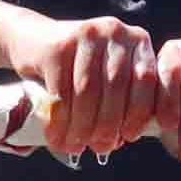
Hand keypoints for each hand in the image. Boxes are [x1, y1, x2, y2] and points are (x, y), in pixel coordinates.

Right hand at [0, 13, 156, 158]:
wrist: (33, 40)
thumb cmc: (78, 67)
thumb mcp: (107, 75)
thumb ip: (123, 99)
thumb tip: (122, 139)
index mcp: (137, 41)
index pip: (147, 79)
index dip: (140, 112)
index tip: (131, 137)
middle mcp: (116, 32)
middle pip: (116, 87)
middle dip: (108, 125)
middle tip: (99, 148)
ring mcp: (87, 34)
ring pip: (88, 91)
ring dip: (82, 126)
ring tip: (75, 146)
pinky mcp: (59, 44)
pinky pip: (62, 90)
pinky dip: (59, 119)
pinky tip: (56, 136)